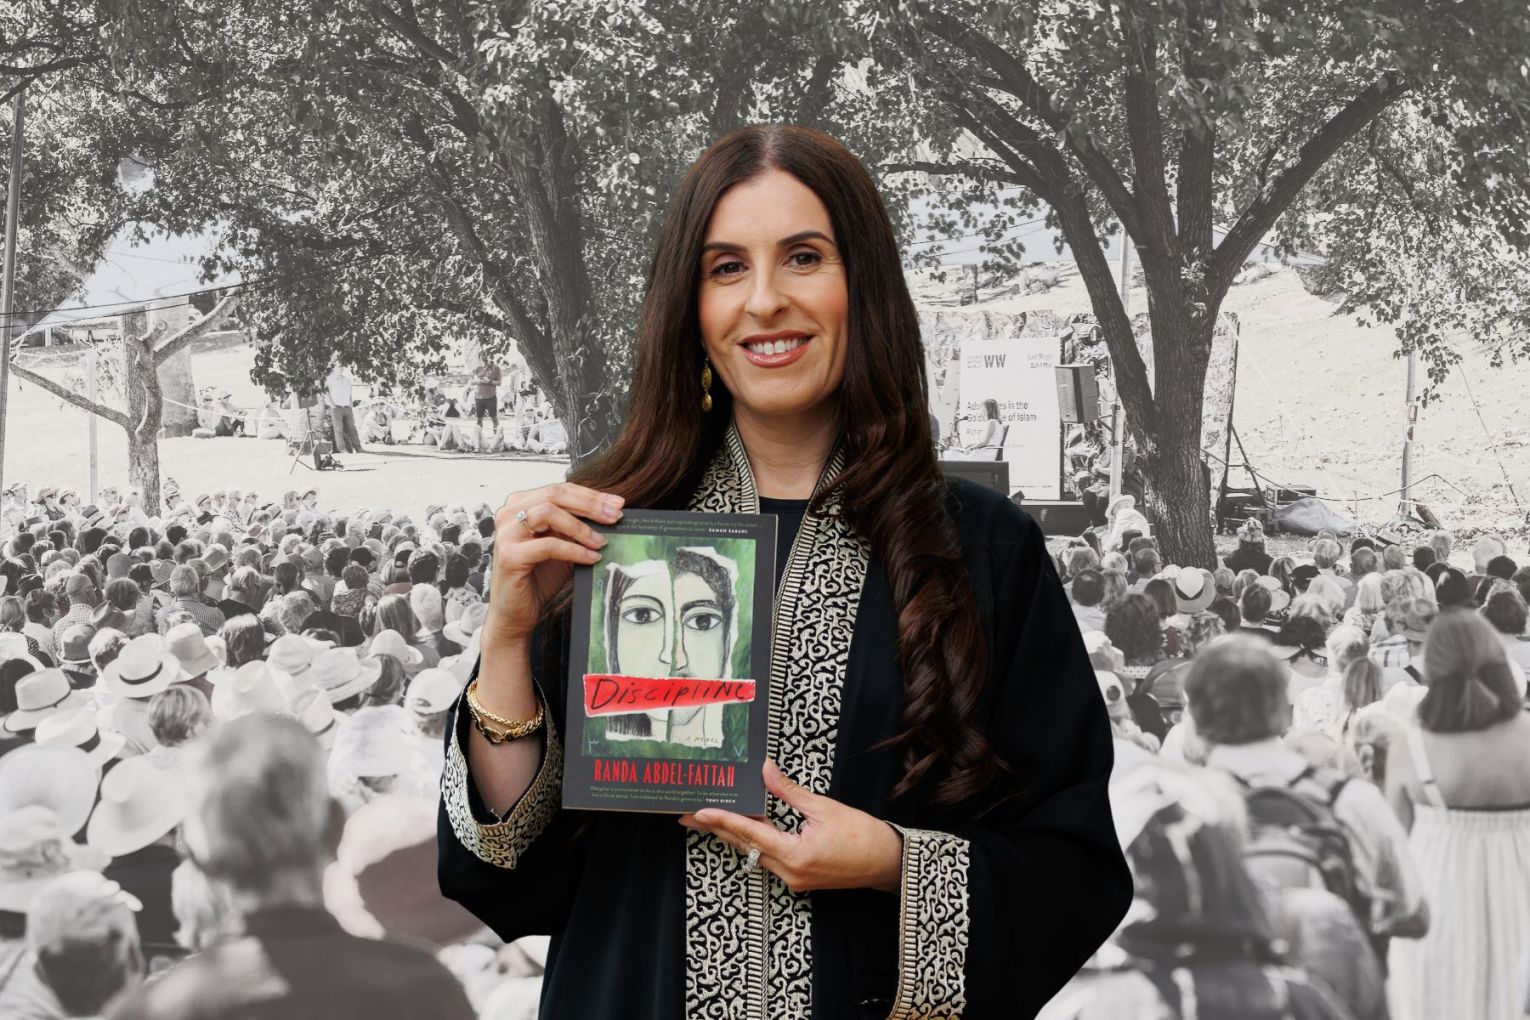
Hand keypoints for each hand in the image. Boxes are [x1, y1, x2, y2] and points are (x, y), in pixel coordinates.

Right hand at [485, 482, 623, 649]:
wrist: (516, 614)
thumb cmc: (538, 578)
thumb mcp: (563, 545)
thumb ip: (577, 528)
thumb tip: (612, 514)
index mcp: (520, 505)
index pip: (560, 489)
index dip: (591, 495)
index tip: (618, 503)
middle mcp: (509, 513)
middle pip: (555, 494)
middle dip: (590, 504)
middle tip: (615, 516)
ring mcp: (507, 533)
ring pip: (548, 513)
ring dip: (581, 527)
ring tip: (601, 541)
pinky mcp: (510, 555)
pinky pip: (549, 545)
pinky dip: (574, 550)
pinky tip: (592, 558)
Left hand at [678, 759, 903, 893]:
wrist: (888, 864)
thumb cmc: (863, 835)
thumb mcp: (825, 807)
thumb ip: (790, 791)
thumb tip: (765, 770)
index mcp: (797, 855)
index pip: (751, 834)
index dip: (723, 820)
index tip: (699, 811)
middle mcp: (791, 873)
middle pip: (746, 847)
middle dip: (717, 829)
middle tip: (689, 815)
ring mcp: (795, 879)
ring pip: (755, 855)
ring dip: (734, 836)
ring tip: (708, 819)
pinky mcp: (800, 878)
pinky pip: (769, 859)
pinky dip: (755, 842)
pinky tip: (743, 828)